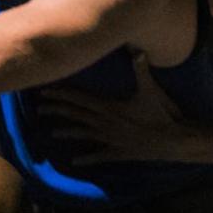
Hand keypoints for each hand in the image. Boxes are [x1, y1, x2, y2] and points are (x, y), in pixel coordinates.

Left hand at [43, 53, 183, 164]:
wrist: (174, 141)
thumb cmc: (162, 114)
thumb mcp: (151, 90)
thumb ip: (142, 70)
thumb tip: (138, 50)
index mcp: (109, 108)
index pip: (79, 99)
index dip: (61, 95)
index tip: (44, 92)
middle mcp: (105, 124)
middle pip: (76, 115)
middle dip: (57, 111)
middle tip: (38, 109)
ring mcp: (111, 139)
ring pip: (84, 134)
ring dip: (67, 133)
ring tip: (52, 133)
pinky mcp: (119, 152)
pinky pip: (100, 156)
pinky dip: (87, 159)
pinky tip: (75, 162)